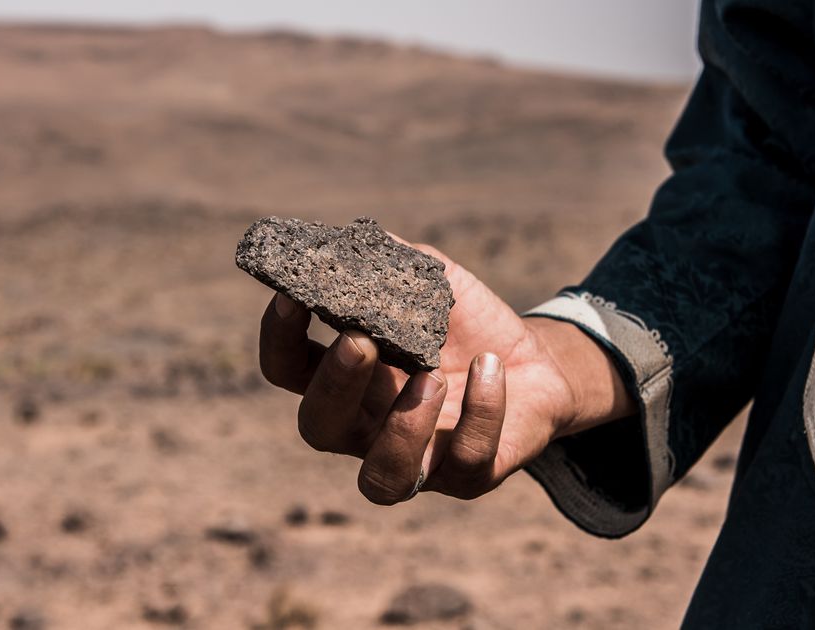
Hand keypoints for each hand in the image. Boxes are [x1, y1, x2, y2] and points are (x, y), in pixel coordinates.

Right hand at [258, 243, 633, 504]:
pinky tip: (490, 366)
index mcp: (347, 377)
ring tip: (432, 375)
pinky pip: (467, 461)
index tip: (292, 295)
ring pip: (382, 479)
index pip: (288, 368)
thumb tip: (352, 236)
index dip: (279, 337)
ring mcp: (417, 458)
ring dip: (401, 428)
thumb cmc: (466, 325)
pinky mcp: (469, 474)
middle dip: (334, 385)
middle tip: (360, 341)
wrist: (535, 362)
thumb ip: (390, 262)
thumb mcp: (431, 282)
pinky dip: (481, 412)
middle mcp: (368, 427)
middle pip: (319, 428)